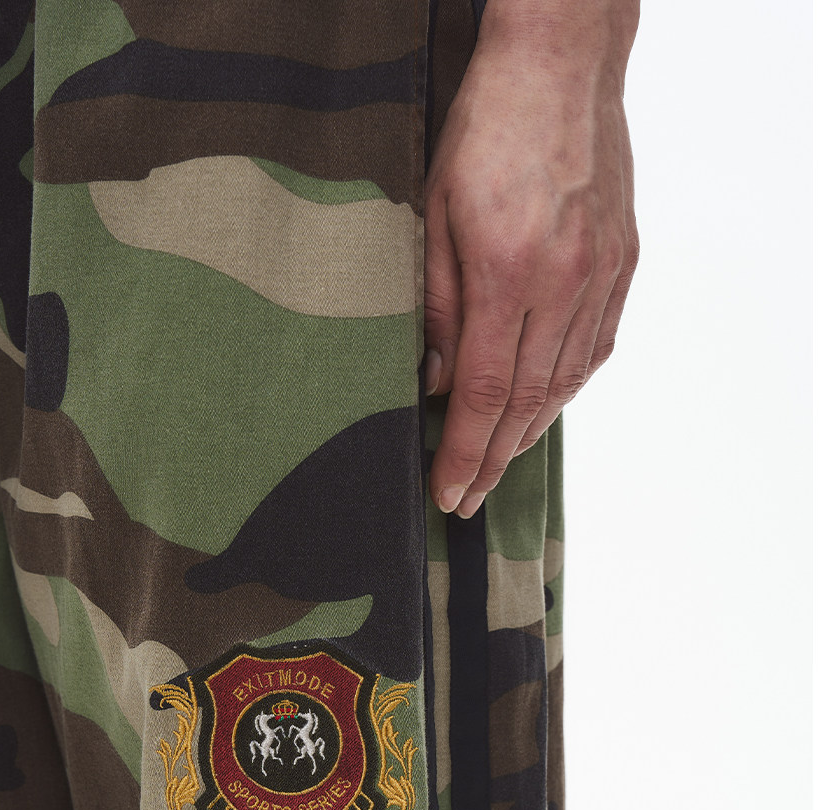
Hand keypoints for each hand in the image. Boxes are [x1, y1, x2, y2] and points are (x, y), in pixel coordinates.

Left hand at [424, 3, 638, 516]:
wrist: (560, 65)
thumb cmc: (485, 126)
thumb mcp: (434, 213)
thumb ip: (436, 305)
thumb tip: (434, 380)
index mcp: (508, 273)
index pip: (485, 393)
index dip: (464, 452)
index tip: (448, 492)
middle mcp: (563, 282)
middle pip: (528, 402)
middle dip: (494, 459)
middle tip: (469, 498)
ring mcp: (600, 274)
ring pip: (566, 382)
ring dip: (530, 433)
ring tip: (499, 463)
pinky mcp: (622, 262)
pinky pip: (595, 346)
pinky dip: (568, 388)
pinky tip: (545, 409)